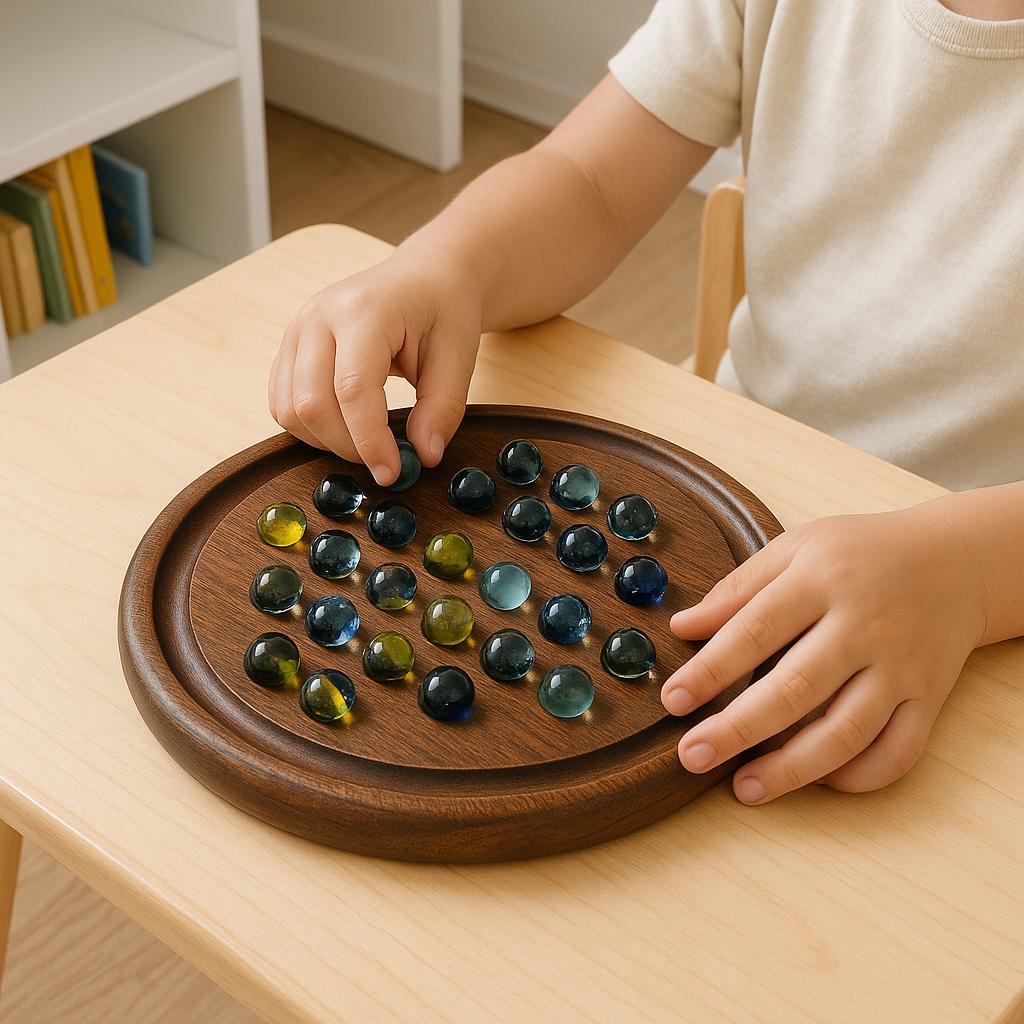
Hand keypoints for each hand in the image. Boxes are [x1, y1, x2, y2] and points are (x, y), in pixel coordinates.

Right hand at [268, 253, 481, 485]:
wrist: (425, 275)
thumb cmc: (443, 309)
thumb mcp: (460, 355)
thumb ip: (443, 407)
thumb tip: (424, 456)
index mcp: (364, 310)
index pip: (352, 388)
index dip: (369, 440)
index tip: (392, 472)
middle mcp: (319, 316)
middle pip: (311, 402)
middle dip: (347, 446)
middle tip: (384, 461)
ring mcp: (297, 329)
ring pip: (288, 408)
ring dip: (324, 441)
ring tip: (366, 442)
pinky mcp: (289, 346)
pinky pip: (281, 402)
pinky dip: (309, 428)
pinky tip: (345, 428)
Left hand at [661, 504, 986, 802]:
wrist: (954, 561)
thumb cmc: (861, 554)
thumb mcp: (795, 548)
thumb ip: (739, 588)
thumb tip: (682, 627)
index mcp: (822, 579)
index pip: (756, 630)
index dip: (710, 670)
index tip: (673, 701)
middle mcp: (864, 625)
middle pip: (796, 687)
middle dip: (738, 728)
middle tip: (692, 755)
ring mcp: (901, 667)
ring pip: (847, 730)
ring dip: (793, 768)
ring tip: (745, 788)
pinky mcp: (930, 698)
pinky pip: (898, 751)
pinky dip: (859, 776)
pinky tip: (816, 781)